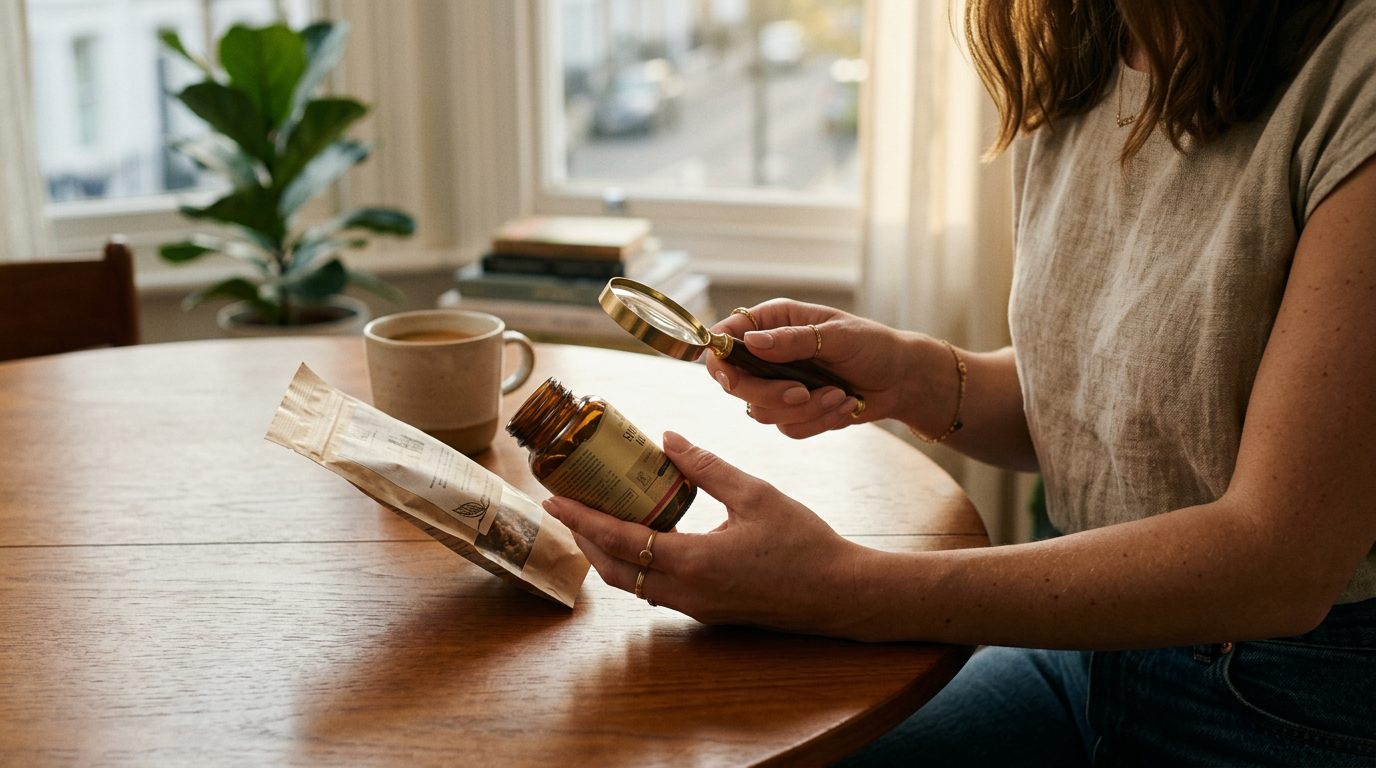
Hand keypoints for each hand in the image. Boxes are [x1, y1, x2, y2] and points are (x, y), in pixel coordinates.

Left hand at [542, 431, 869, 635]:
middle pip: (614, 569)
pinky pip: (656, 589)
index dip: (581, 518)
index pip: (620, 540)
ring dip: (607, 553)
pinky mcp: (707, 610)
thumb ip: (706, 467)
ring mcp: (696, 606)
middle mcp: (688, 592)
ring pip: (633, 583)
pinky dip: (636, 563)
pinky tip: (641, 536)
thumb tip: (668, 438)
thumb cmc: (806, 544)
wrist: (841, 595)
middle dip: (584, 538)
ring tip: (596, 516)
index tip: (553, 498)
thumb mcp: (756, 494)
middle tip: (567, 503)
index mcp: (696, 562)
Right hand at [706, 299, 917, 437]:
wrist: (901, 379)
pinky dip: (819, 421)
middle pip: (736, 384)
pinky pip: (789, 428)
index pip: (727, 338)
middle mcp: (770, 354)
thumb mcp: (837, 335)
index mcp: (774, 322)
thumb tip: (752, 342)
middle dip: (768, 394)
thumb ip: (793, 340)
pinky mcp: (795, 412)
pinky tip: (844, 405)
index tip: (732, 379)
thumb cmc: (873, 345)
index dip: (720, 360)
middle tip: (800, 392)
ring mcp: (780, 385)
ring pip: (762, 412)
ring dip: (804, 409)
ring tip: (840, 395)